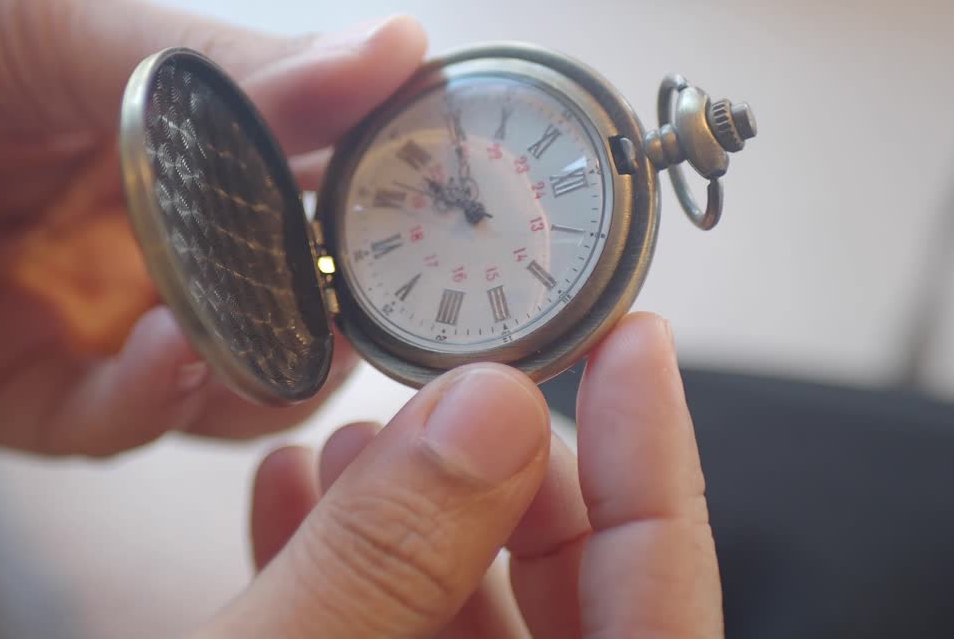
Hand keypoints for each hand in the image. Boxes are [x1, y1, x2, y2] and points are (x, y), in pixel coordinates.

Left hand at [0, 0, 427, 454]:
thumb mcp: (66, 26)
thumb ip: (227, 68)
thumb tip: (394, 45)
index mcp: (196, 140)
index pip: (329, 185)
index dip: (391, 202)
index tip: (448, 209)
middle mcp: (167, 237)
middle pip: (299, 302)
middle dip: (347, 308)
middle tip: (381, 295)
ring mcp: (107, 317)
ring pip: (231, 381)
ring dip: (264, 365)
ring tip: (271, 327)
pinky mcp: (34, 387)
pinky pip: (119, 421)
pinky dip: (156, 399)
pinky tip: (167, 353)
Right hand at [197, 313, 721, 637]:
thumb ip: (383, 559)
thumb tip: (489, 410)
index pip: (662, 606)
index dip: (656, 465)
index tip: (633, 343)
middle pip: (569, 589)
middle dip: (499, 468)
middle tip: (452, 384)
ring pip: (467, 601)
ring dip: (409, 506)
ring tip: (346, 436)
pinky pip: (386, 629)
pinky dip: (346, 562)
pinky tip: (291, 496)